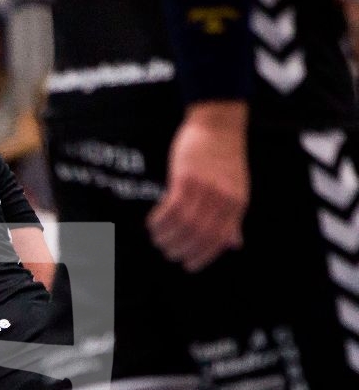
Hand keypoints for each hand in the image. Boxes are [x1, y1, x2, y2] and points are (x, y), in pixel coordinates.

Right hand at [147, 101, 248, 271]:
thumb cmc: (225, 157)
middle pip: (199, 234)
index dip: (203, 256)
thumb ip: (233, 218)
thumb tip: (234, 244)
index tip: (188, 265)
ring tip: (157, 239)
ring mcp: (204, 188)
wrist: (219, 124)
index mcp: (237, 203)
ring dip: (166, 236)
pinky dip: (159, 220)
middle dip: (181, 249)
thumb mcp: (237, 189)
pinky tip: (152, 224)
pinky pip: (170, 208)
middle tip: (168, 252)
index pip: (219, 239)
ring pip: (183, 224)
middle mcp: (223, 198)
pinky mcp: (186, 178)